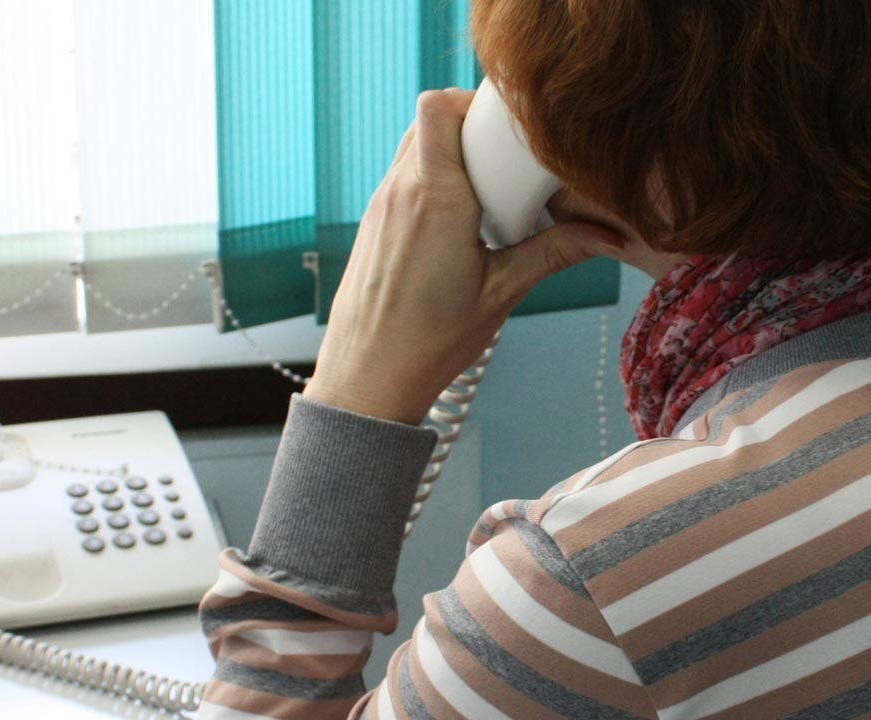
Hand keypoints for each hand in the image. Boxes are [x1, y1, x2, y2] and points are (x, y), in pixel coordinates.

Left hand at [303, 88, 623, 423]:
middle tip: (503, 159)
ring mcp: (380, 206)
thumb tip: (607, 234)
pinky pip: (399, 175)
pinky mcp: (372, 224)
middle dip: (467, 124)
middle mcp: (400, 191)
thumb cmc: (428, 341)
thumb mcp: (500, 294)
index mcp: (435, 198)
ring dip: (447, 151)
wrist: (368, 376)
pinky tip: (455, 217)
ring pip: (411, 145)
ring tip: (483, 189)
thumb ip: (553, 253)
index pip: (438, 107)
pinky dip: (428, 177)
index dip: (470, 101)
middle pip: (428, 118)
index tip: (504, 127)